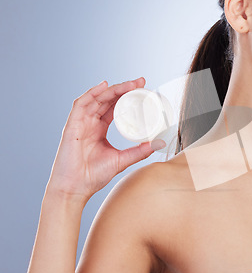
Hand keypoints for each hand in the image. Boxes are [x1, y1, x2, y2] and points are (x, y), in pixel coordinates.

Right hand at [47, 77, 159, 201]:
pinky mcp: (71, 126)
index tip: (143, 89)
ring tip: (130, 84)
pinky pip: (80, 105)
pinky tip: (104, 86)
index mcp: (99, 128)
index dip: (127, 96)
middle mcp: (89, 123)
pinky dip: (91, 93)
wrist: (74, 189)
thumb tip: (159, 143)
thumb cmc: (93, 176)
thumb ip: (139, 151)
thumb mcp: (122, 160)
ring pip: (96, 99)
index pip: (114, 106)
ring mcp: (80, 123)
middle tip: (141, 82)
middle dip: (124, 88)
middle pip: (107, 99)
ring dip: (113, 89)